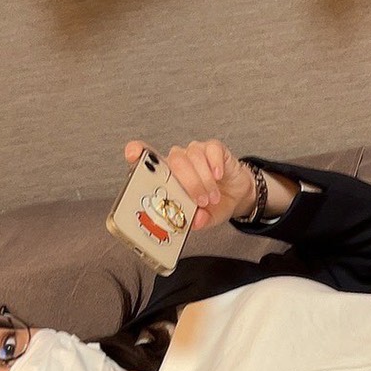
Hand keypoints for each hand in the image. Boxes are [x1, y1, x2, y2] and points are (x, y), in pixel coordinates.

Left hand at [124, 138, 251, 230]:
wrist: (236, 195)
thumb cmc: (213, 204)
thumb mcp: (205, 218)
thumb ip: (197, 220)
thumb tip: (195, 222)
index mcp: (168, 175)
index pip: (147, 158)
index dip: (138, 153)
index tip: (133, 155)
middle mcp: (179, 160)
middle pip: (175, 162)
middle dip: (189, 184)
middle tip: (200, 202)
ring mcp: (195, 152)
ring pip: (193, 157)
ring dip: (204, 181)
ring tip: (212, 197)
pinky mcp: (214, 148)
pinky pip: (211, 150)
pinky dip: (215, 165)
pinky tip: (218, 176)